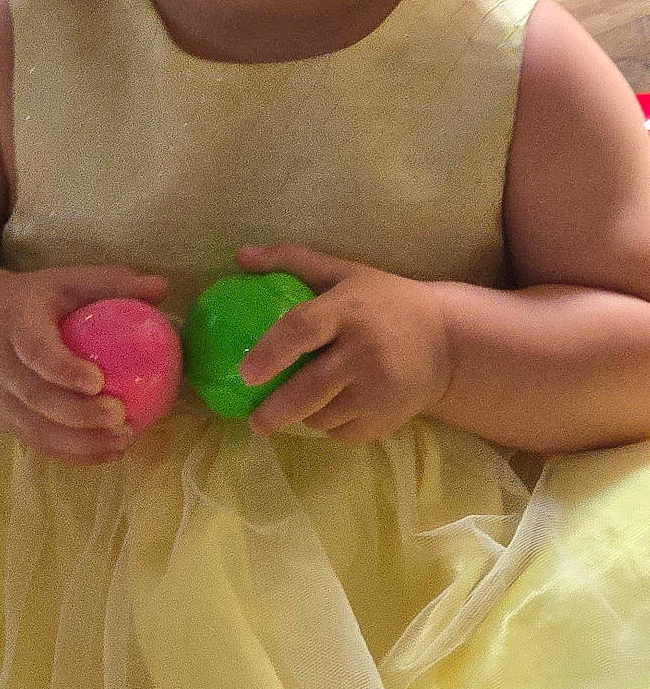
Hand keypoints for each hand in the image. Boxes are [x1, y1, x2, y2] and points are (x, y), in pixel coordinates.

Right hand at [0, 264, 169, 462]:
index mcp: (13, 323)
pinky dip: (76, 454)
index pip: (33, 351)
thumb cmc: (36, 302)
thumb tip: (161, 287)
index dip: (62, 369)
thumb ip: (111, 283)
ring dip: (82, 442)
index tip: (98, 382)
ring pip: (36, 430)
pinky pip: (40, 444)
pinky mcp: (6, 421)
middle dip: (79, 414)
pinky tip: (111, 452)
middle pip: (35, 397)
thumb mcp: (66, 281)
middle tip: (120, 416)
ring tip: (124, 439)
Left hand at [234, 244, 452, 440]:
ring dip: (301, 416)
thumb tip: (241, 257)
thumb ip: (292, 261)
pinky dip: (328, 425)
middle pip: (308, 389)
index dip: (270, 352)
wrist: (447, 341)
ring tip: (296, 405)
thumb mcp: (345, 273)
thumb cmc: (384, 303)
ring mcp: (378, 389)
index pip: (302, 329)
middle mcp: (365, 351)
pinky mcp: (386, 418)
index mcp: (349, 310)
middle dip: (273, 412)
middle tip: (253, 421)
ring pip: (320, 416)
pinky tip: (331, 408)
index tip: (244, 374)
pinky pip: (340, 431)